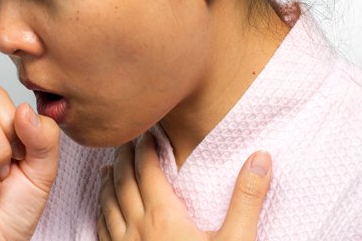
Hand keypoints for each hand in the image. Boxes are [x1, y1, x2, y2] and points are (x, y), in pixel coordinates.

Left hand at [97, 132, 271, 240]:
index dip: (145, 146)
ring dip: (107, 181)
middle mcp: (137, 228)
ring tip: (109, 167)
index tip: (148, 131)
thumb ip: (247, 198)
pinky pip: (101, 230)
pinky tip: (102, 210)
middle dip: (123, 157)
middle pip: (122, 181)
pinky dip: (100, 211)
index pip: (147, 169)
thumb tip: (261, 158)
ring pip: (107, 203)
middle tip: (126, 141)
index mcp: (164, 216)